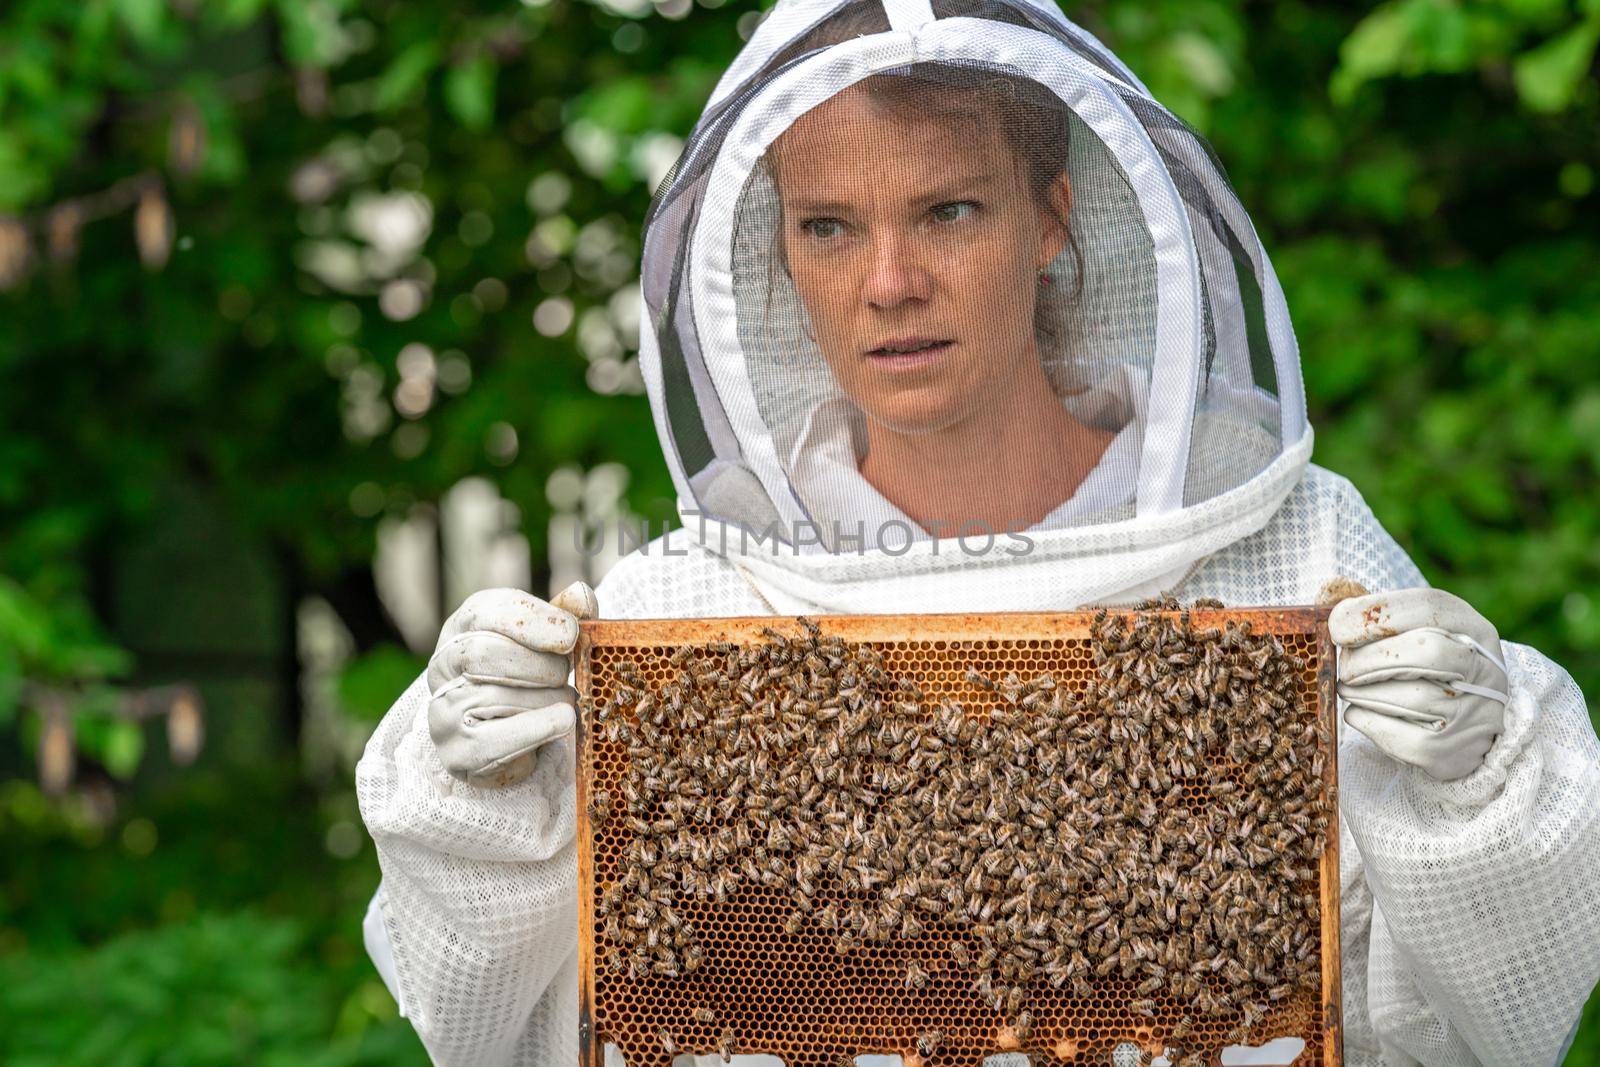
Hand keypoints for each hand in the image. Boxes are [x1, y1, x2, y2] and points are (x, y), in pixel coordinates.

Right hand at [427, 581, 598, 787]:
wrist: (513, 742)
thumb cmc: (531, 679)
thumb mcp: (548, 642)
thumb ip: (565, 617)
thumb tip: (581, 594)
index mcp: (462, 626)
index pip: (484, 612)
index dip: (532, 621)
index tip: (571, 635)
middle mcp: (442, 665)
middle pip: (483, 653)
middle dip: (539, 665)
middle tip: (565, 674)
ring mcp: (442, 710)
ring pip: (496, 697)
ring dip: (547, 700)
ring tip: (565, 701)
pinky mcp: (456, 752)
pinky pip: (499, 740)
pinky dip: (539, 729)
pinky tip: (562, 721)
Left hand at [1329, 587, 1508, 780]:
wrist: (1468, 721)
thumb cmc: (1427, 664)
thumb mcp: (1417, 628)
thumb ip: (1378, 614)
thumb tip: (1329, 606)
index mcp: (1471, 626)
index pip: (1426, 608)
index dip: (1373, 615)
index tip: (1338, 628)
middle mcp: (1482, 668)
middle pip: (1422, 653)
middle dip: (1366, 659)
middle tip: (1345, 667)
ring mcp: (1472, 712)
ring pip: (1407, 698)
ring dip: (1361, 692)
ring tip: (1350, 688)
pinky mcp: (1451, 750)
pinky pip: (1399, 736)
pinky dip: (1367, 721)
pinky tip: (1360, 711)